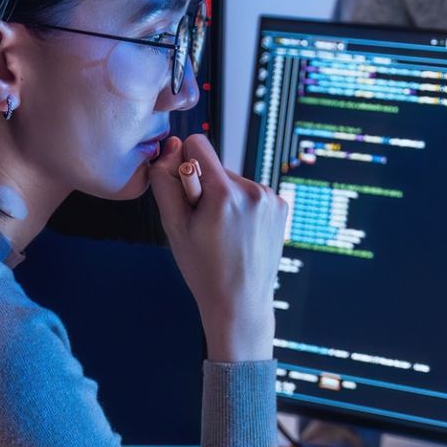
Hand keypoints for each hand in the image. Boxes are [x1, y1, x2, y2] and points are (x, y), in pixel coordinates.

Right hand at [148, 134, 288, 361]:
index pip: (197, 144)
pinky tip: (239, 234)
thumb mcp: (174, 226)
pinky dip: (242, 208)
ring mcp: (271, 198)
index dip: (183, 164)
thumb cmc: (203, 268)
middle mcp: (253, 190)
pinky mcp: (281, 206)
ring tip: (223, 234)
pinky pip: (251, 193)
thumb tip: (171, 148)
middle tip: (205, 226)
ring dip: (224, 200)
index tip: (185, 192)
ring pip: (234, 182)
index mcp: (225, 193)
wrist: (239, 302)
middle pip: (215, 167)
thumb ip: (165, 182)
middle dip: (204, 189)